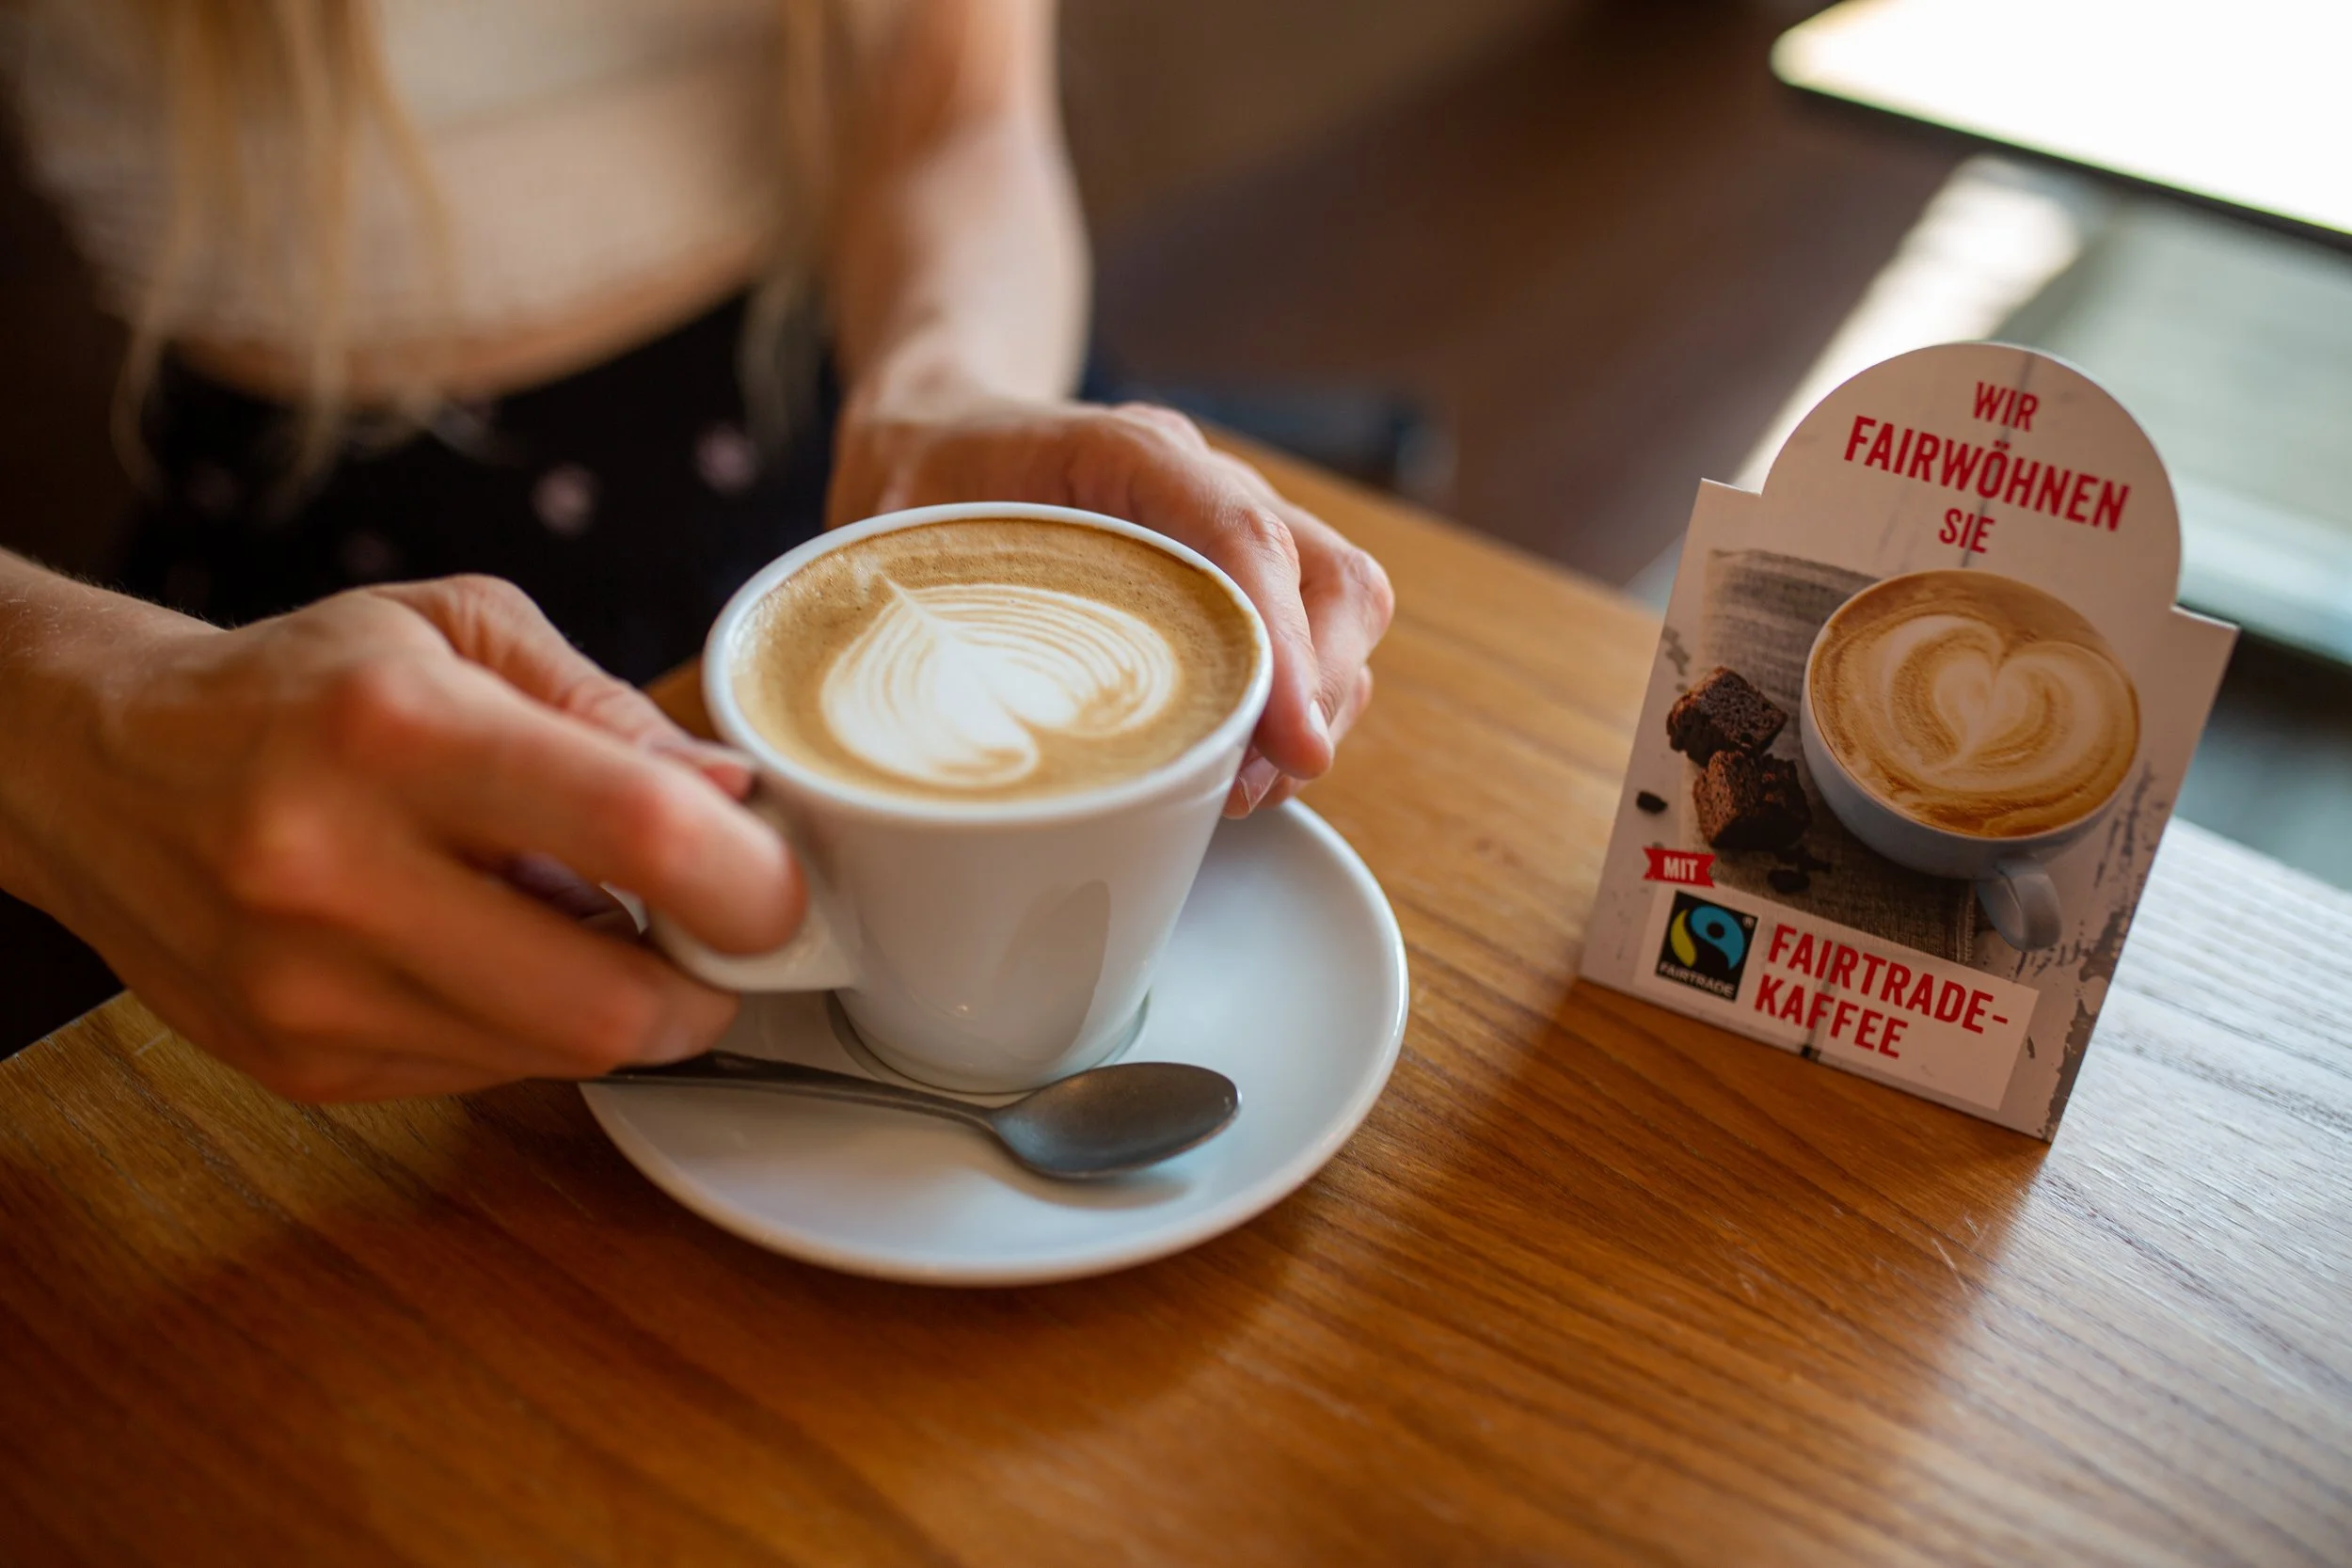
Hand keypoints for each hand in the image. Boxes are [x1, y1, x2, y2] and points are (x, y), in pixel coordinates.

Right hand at [8, 576, 801, 1101]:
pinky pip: (488, 1077)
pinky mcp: (297, 1064)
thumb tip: (738, 797)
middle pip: (608, 1002)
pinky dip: (529, 1027)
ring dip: (619, 1007)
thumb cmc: (305, 686)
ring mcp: (307, 987)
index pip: (634, 830)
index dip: (750, 881)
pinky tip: (493, 954)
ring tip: (585, 923)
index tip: (784, 889)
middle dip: (707, 989)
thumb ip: (610, 710)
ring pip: (557, 1055)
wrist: (97, 770)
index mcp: (396, 728)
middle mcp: (335, 868)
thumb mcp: (458, 632)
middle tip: (720, 942)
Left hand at [831, 386, 1394, 814]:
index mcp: (1130, 451)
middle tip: (1255, 788)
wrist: (942, 434)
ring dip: (1315, 711)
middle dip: (1318, 693)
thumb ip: (920, 602)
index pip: (1240, 533)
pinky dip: (1297, 711)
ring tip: (1243, 792)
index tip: (1290, 744)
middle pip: (1328, 573)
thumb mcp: (896, 530)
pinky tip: (1235, 768)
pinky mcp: (1238, 578)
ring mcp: (1231, 526)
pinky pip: (1315, 638)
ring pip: (1340, 606)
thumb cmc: (923, 485)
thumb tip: (942, 714)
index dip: (1280, 644)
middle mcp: (1203, 480)